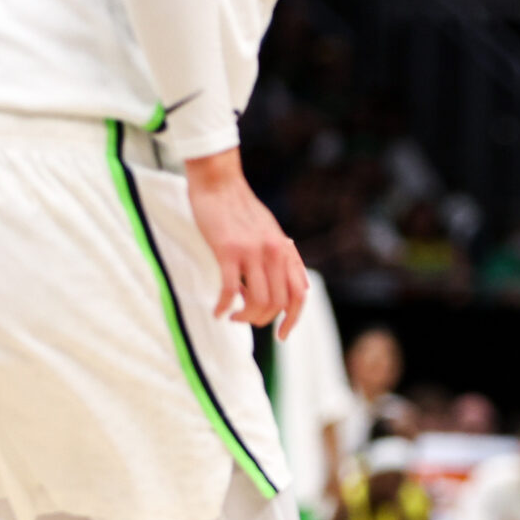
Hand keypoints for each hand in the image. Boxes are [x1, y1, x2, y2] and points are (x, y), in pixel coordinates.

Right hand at [185, 150, 306, 337]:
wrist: (219, 183)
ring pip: (258, 300)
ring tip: (232, 316)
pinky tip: (217, 311)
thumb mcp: (272, 232)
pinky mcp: (228, 250)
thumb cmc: (241, 210)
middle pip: (278, 303)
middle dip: (262, 319)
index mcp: (285, 251)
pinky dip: (223, 306)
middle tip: (244, 320)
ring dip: (244, 316)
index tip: (281, 335)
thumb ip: (286, 258)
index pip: (299, 295)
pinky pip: (229, 289)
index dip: (292, 320)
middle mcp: (274, 252)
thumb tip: (302, 287)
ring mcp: (252, 252)